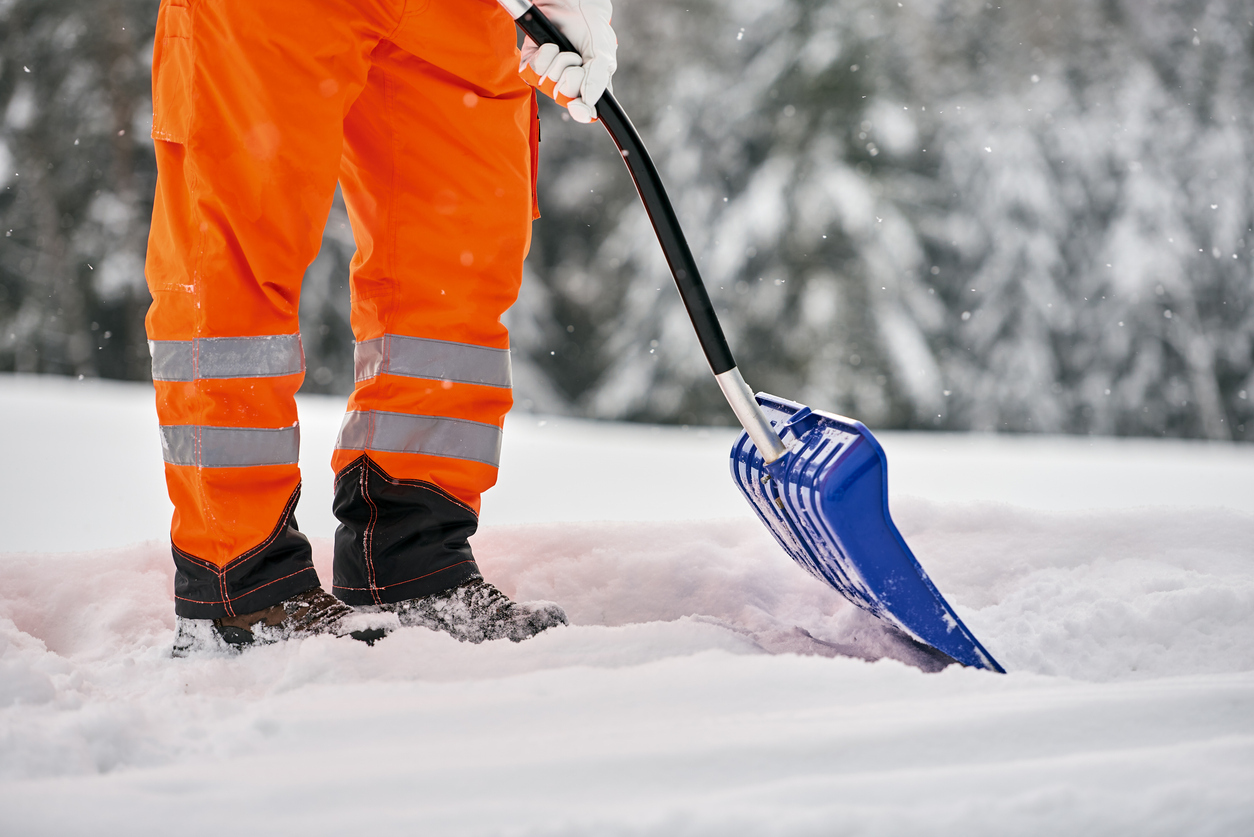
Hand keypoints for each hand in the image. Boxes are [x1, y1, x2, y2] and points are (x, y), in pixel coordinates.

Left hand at [519, 0, 616, 122]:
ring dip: (558, 64)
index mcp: (590, 86)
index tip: (577, 106)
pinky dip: (543, 57)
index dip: (581, 112)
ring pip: (548, 84)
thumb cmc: (590, 26)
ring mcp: (550, 74)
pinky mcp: (533, 62)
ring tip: (565, 50)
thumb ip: (598, 79)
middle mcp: (568, 83)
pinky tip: (550, 46)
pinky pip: (532, 71)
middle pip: (564, 98)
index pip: (585, 111)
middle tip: (577, 61)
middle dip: (571, 78)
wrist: (571, 2)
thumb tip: (590, 102)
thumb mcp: (603, 53)